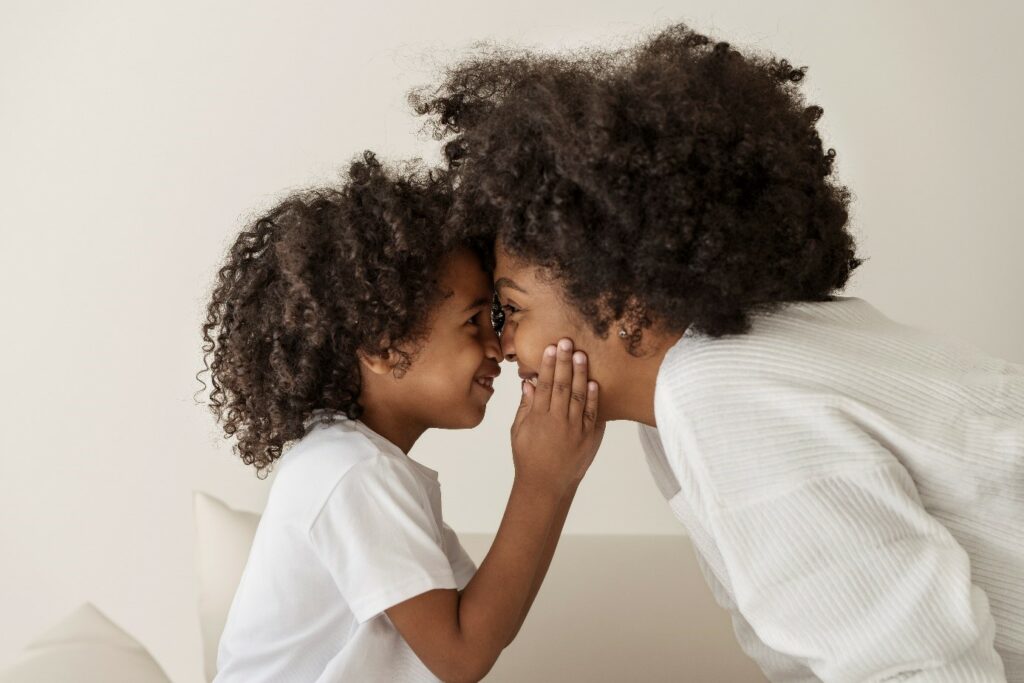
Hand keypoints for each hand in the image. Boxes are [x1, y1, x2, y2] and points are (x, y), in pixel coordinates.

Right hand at [510, 338, 605, 497]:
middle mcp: (558, 421)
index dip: (548, 365)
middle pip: (563, 385)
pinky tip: (594, 382)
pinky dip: (594, 398)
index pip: (545, 385)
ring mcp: (576, 429)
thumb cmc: (528, 457)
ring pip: (579, 396)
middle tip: (566, 341)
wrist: (547, 485)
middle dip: (564, 362)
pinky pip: (593, 414)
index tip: (550, 348)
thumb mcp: (519, 431)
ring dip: (581, 374)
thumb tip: (529, 383)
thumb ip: (525, 406)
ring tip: (581, 354)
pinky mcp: (590, 437)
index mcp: (539, 418)